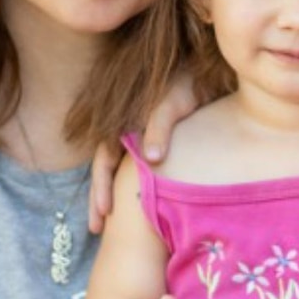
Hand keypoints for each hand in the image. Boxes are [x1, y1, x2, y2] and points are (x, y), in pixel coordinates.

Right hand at [89, 71, 197, 233]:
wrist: (202, 68)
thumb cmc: (187, 81)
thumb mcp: (173, 101)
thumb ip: (160, 127)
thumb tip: (151, 160)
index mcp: (124, 123)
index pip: (104, 160)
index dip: (102, 186)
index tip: (104, 213)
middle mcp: (126, 132)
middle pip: (105, 170)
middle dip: (100, 199)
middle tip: (96, 229)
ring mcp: (139, 137)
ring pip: (119, 171)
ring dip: (113, 195)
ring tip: (108, 225)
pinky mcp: (154, 140)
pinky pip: (136, 168)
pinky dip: (131, 186)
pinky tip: (137, 204)